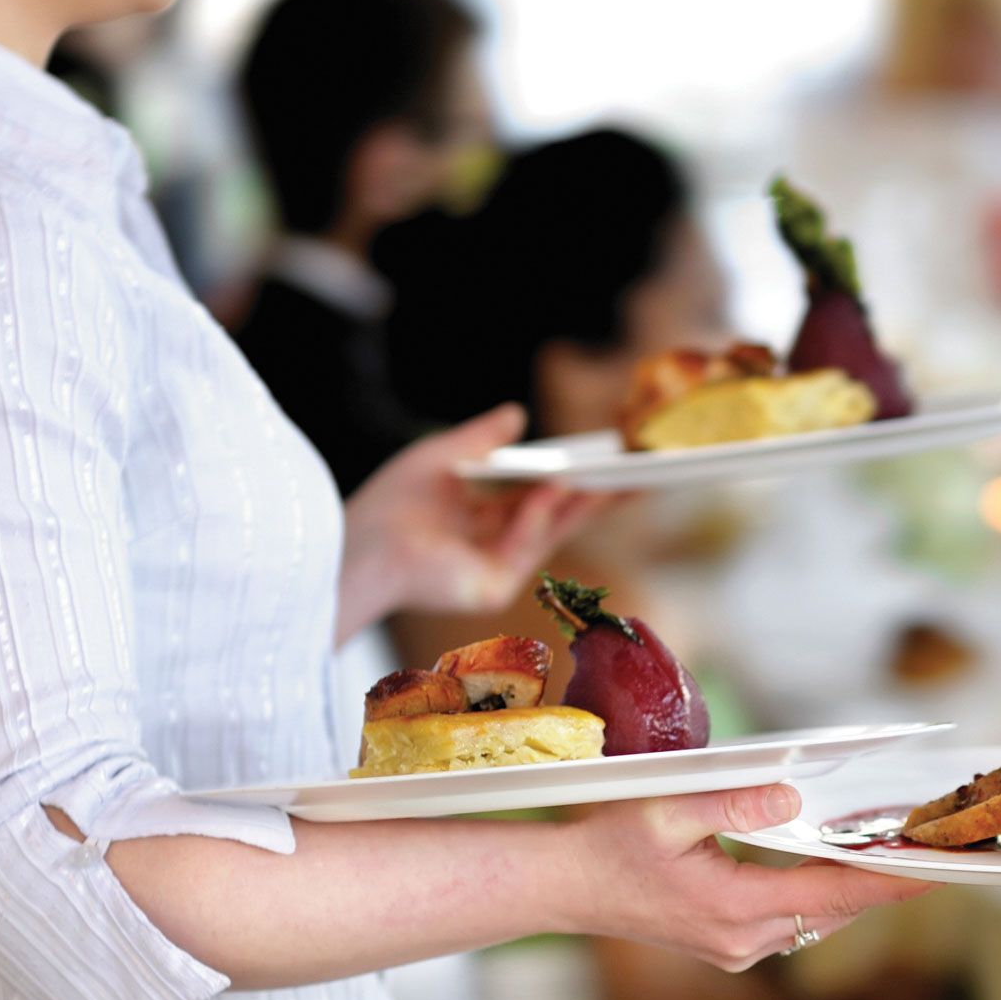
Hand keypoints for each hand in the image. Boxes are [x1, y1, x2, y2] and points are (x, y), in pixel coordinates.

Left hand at [335, 405, 609, 641]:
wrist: (361, 547)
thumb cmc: (390, 503)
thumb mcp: (443, 456)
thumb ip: (481, 437)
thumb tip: (518, 413)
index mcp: (480, 517)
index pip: (537, 496)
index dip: (573, 478)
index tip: (608, 461)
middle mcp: (493, 545)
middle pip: (556, 517)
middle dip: (598, 496)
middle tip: (640, 473)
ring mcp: (497, 568)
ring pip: (551, 531)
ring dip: (585, 503)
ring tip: (616, 473)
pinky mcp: (494, 587)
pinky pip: (527, 544)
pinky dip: (542, 513)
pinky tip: (560, 484)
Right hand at [556, 785, 938, 970]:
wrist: (564, 889)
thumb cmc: (607, 843)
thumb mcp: (665, 810)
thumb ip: (732, 802)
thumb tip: (792, 797)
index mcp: (734, 906)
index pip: (834, 892)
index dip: (889, 879)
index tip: (935, 868)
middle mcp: (743, 940)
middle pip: (835, 910)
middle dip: (884, 882)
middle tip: (932, 852)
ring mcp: (735, 950)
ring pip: (817, 920)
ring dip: (854, 891)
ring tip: (896, 857)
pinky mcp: (727, 947)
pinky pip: (793, 925)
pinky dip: (821, 898)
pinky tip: (835, 871)